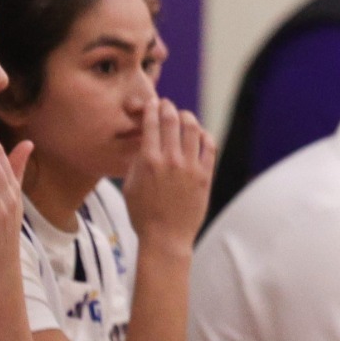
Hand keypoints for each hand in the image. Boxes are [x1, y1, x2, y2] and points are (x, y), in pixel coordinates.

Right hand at [120, 98, 213, 256]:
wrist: (166, 237)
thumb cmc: (142, 214)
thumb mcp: (129, 186)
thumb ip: (137, 162)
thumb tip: (144, 143)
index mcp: (148, 161)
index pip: (152, 124)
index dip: (153, 109)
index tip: (153, 103)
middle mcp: (171, 160)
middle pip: (173, 121)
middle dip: (169, 108)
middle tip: (167, 104)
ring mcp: (190, 167)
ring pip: (193, 129)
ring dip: (188, 118)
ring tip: (183, 116)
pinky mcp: (205, 175)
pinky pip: (210, 147)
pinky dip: (205, 135)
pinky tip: (200, 134)